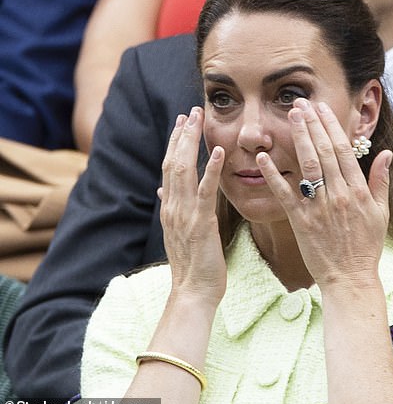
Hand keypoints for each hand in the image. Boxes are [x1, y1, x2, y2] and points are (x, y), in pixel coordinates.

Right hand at [159, 107, 226, 302]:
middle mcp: (172, 207)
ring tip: (198, 119)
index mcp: (169, 208)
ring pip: (184, 170)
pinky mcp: (201, 223)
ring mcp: (185, 214)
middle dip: (182, 135)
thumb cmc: (191, 265)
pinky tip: (219, 151)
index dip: (174, 143)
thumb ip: (171, 209)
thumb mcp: (178, 233)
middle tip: (191, 111)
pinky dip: (211, 170)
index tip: (181, 123)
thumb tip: (162, 191)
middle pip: (173, 162)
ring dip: (191, 142)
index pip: (169, 168)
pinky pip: (206, 192)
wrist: (191, 292)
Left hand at [256, 99, 392, 289]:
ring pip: (308, 166)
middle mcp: (340, 195)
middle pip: (325, 152)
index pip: (344, 150)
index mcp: (359, 191)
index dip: (332, 126)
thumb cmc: (366, 247)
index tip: (322, 108)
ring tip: (291, 116)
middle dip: (313, 124)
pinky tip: (262, 157)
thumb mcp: (381, 214)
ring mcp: (320, 207)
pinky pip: (285, 194)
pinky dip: (274, 175)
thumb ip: (381, 182)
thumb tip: (386, 154)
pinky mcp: (301, 221)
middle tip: (301, 103)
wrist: (350, 279)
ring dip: (298, 139)